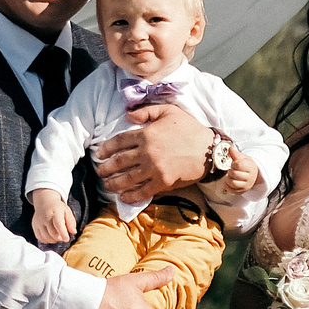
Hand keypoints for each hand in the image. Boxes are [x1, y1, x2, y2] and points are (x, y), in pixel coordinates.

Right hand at [29, 188, 77, 246]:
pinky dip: (46, 240)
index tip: (67, 239)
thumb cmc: (58, 208)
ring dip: (54, 240)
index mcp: (55, 213)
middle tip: (63, 236)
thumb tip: (74, 232)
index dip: (63, 234)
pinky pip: (40, 238)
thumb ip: (71, 222)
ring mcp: (39, 222)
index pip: (59, 225)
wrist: (45, 203)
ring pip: (46, 237)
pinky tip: (50, 236)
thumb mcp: (67, 212)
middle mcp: (45, 217)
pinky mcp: (35, 226)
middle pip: (53, 234)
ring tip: (57, 236)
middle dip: (60, 238)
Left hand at [92, 105, 213, 204]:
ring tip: (107, 184)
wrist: (208, 150)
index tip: (99, 153)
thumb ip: (147, 111)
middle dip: (106, 168)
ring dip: (114, 183)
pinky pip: (142, 191)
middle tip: (100, 171)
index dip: (106, 148)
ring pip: (127, 178)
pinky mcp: (163, 182)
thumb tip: (128, 115)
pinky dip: (131, 196)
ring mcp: (154, 169)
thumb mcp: (168, 111)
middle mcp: (147, 152)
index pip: (119, 142)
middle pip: (119, 162)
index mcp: (146, 134)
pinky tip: (123, 197)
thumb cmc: (189, 129)